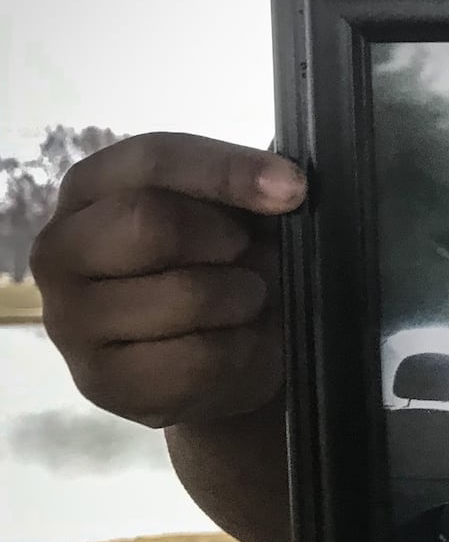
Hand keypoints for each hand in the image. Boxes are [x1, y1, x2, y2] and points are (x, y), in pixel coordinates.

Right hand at [29, 132, 305, 428]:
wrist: (225, 359)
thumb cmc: (225, 265)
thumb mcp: (239, 212)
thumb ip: (249, 186)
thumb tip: (285, 182)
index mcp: (93, 187)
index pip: (154, 160)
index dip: (228, 171)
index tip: (295, 189)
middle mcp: (61, 248)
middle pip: (150, 223)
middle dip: (226, 241)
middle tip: (248, 256)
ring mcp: (69, 319)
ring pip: (183, 296)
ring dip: (241, 298)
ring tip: (244, 301)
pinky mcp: (100, 381)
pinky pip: (195, 360)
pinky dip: (239, 350)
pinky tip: (236, 343)